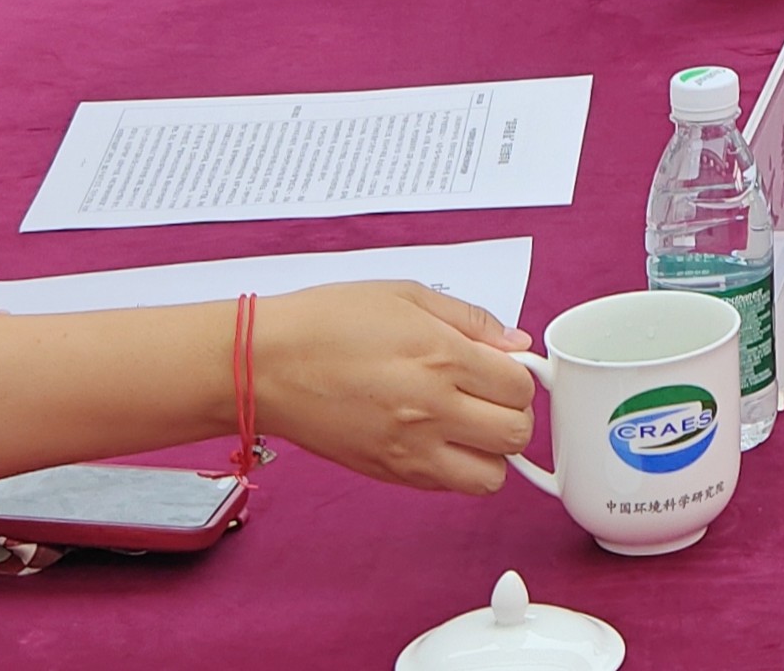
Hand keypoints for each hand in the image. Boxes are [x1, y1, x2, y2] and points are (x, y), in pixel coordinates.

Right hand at [254, 284, 537, 494]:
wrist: (264, 366)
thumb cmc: (326, 323)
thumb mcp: (406, 296)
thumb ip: (470, 320)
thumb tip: (514, 343)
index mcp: (440, 358)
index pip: (519, 387)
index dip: (519, 375)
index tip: (503, 366)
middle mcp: (430, 411)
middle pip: (516, 435)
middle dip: (514, 413)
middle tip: (492, 395)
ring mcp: (408, 450)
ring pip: (490, 477)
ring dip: (491, 452)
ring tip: (469, 423)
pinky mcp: (387, 474)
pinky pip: (447, 487)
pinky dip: (456, 468)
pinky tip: (438, 437)